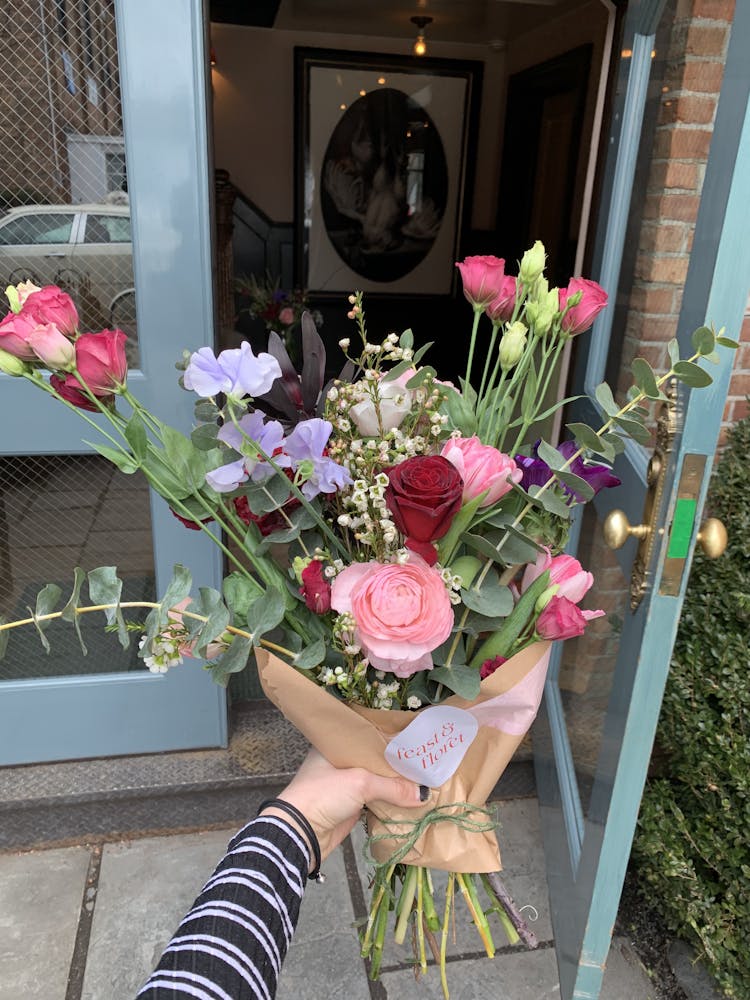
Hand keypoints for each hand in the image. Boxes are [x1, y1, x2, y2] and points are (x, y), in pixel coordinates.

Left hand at [261, 749, 427, 866]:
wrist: (300, 833)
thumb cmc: (322, 795)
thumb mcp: (360, 783)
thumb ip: (392, 786)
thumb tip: (423, 794)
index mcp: (335, 745)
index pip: (368, 736)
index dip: (390, 738)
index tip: (413, 739)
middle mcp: (340, 762)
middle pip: (375, 760)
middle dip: (396, 763)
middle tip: (424, 760)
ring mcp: (345, 785)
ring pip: (377, 781)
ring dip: (395, 784)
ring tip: (422, 779)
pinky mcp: (350, 806)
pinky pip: (376, 800)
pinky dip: (390, 801)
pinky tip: (410, 799)